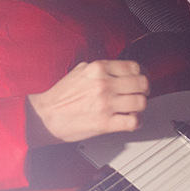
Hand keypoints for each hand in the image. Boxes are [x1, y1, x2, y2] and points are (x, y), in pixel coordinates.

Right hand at [26, 60, 149, 144]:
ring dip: (141, 106)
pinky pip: (133, 121)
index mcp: (98, 68)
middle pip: (142, 83)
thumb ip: (97, 68)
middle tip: (141, 94)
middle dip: (144, 90)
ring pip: (141, 102)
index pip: (134, 67)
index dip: (141, 74)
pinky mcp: (105, 123)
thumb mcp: (78, 71)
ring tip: (135, 109)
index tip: (140, 80)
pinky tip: (131, 121)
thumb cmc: (59, 96)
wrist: (45, 116)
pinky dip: (137, 122)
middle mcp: (104, 84)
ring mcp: (105, 104)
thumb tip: (114, 69)